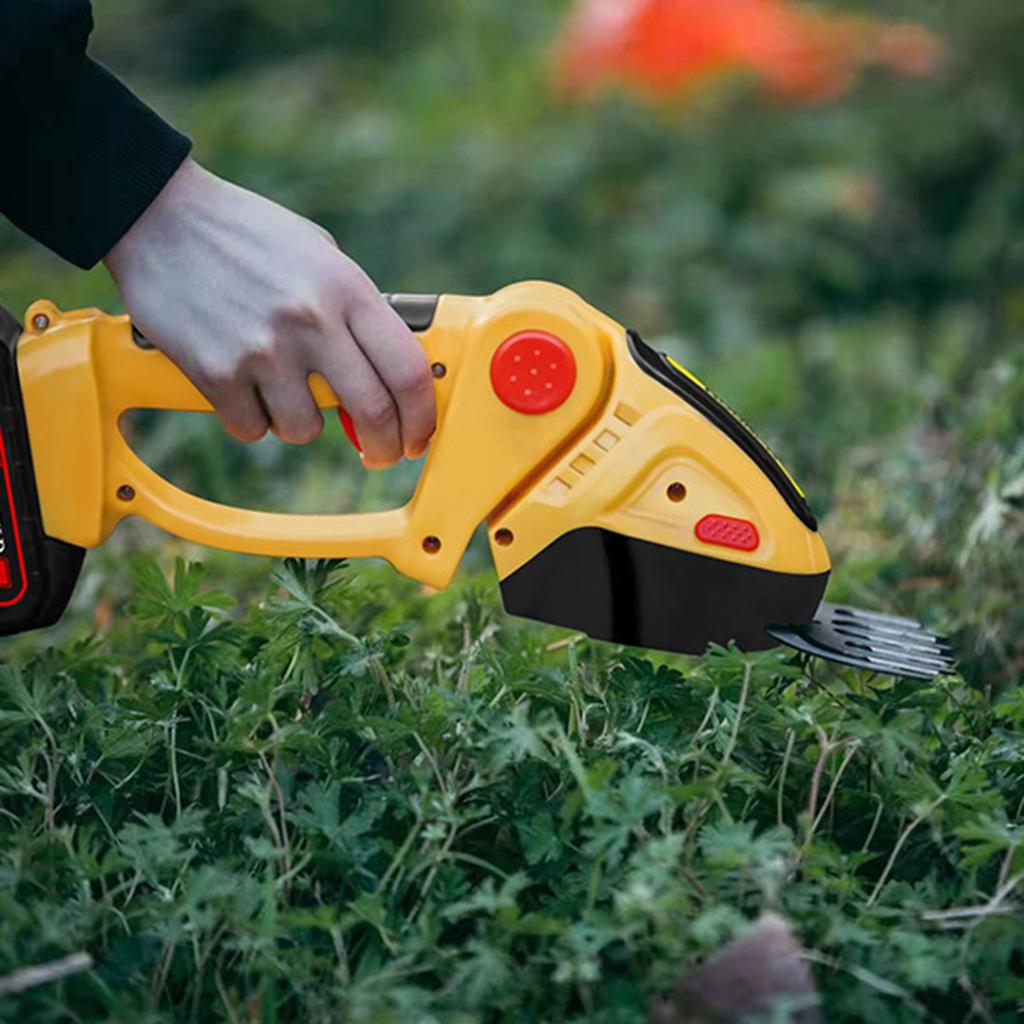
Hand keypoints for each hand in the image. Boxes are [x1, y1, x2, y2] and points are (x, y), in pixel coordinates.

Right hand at [103, 158, 434, 465]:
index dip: (423, 417)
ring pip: (306, 429)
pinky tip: (242, 386)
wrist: (159, 215)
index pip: (408, 370)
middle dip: (385, 447)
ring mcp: (263, 349)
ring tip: (282, 389)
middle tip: (380, 455)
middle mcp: (312, 321)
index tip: (418, 436)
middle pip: (372, 412)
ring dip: (302, 423)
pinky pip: (252, 429)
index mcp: (348, 290)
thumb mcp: (323, 257)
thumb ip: (358, 313)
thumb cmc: (249, 236)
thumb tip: (394, 376)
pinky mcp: (215, 373)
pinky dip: (252, 420)